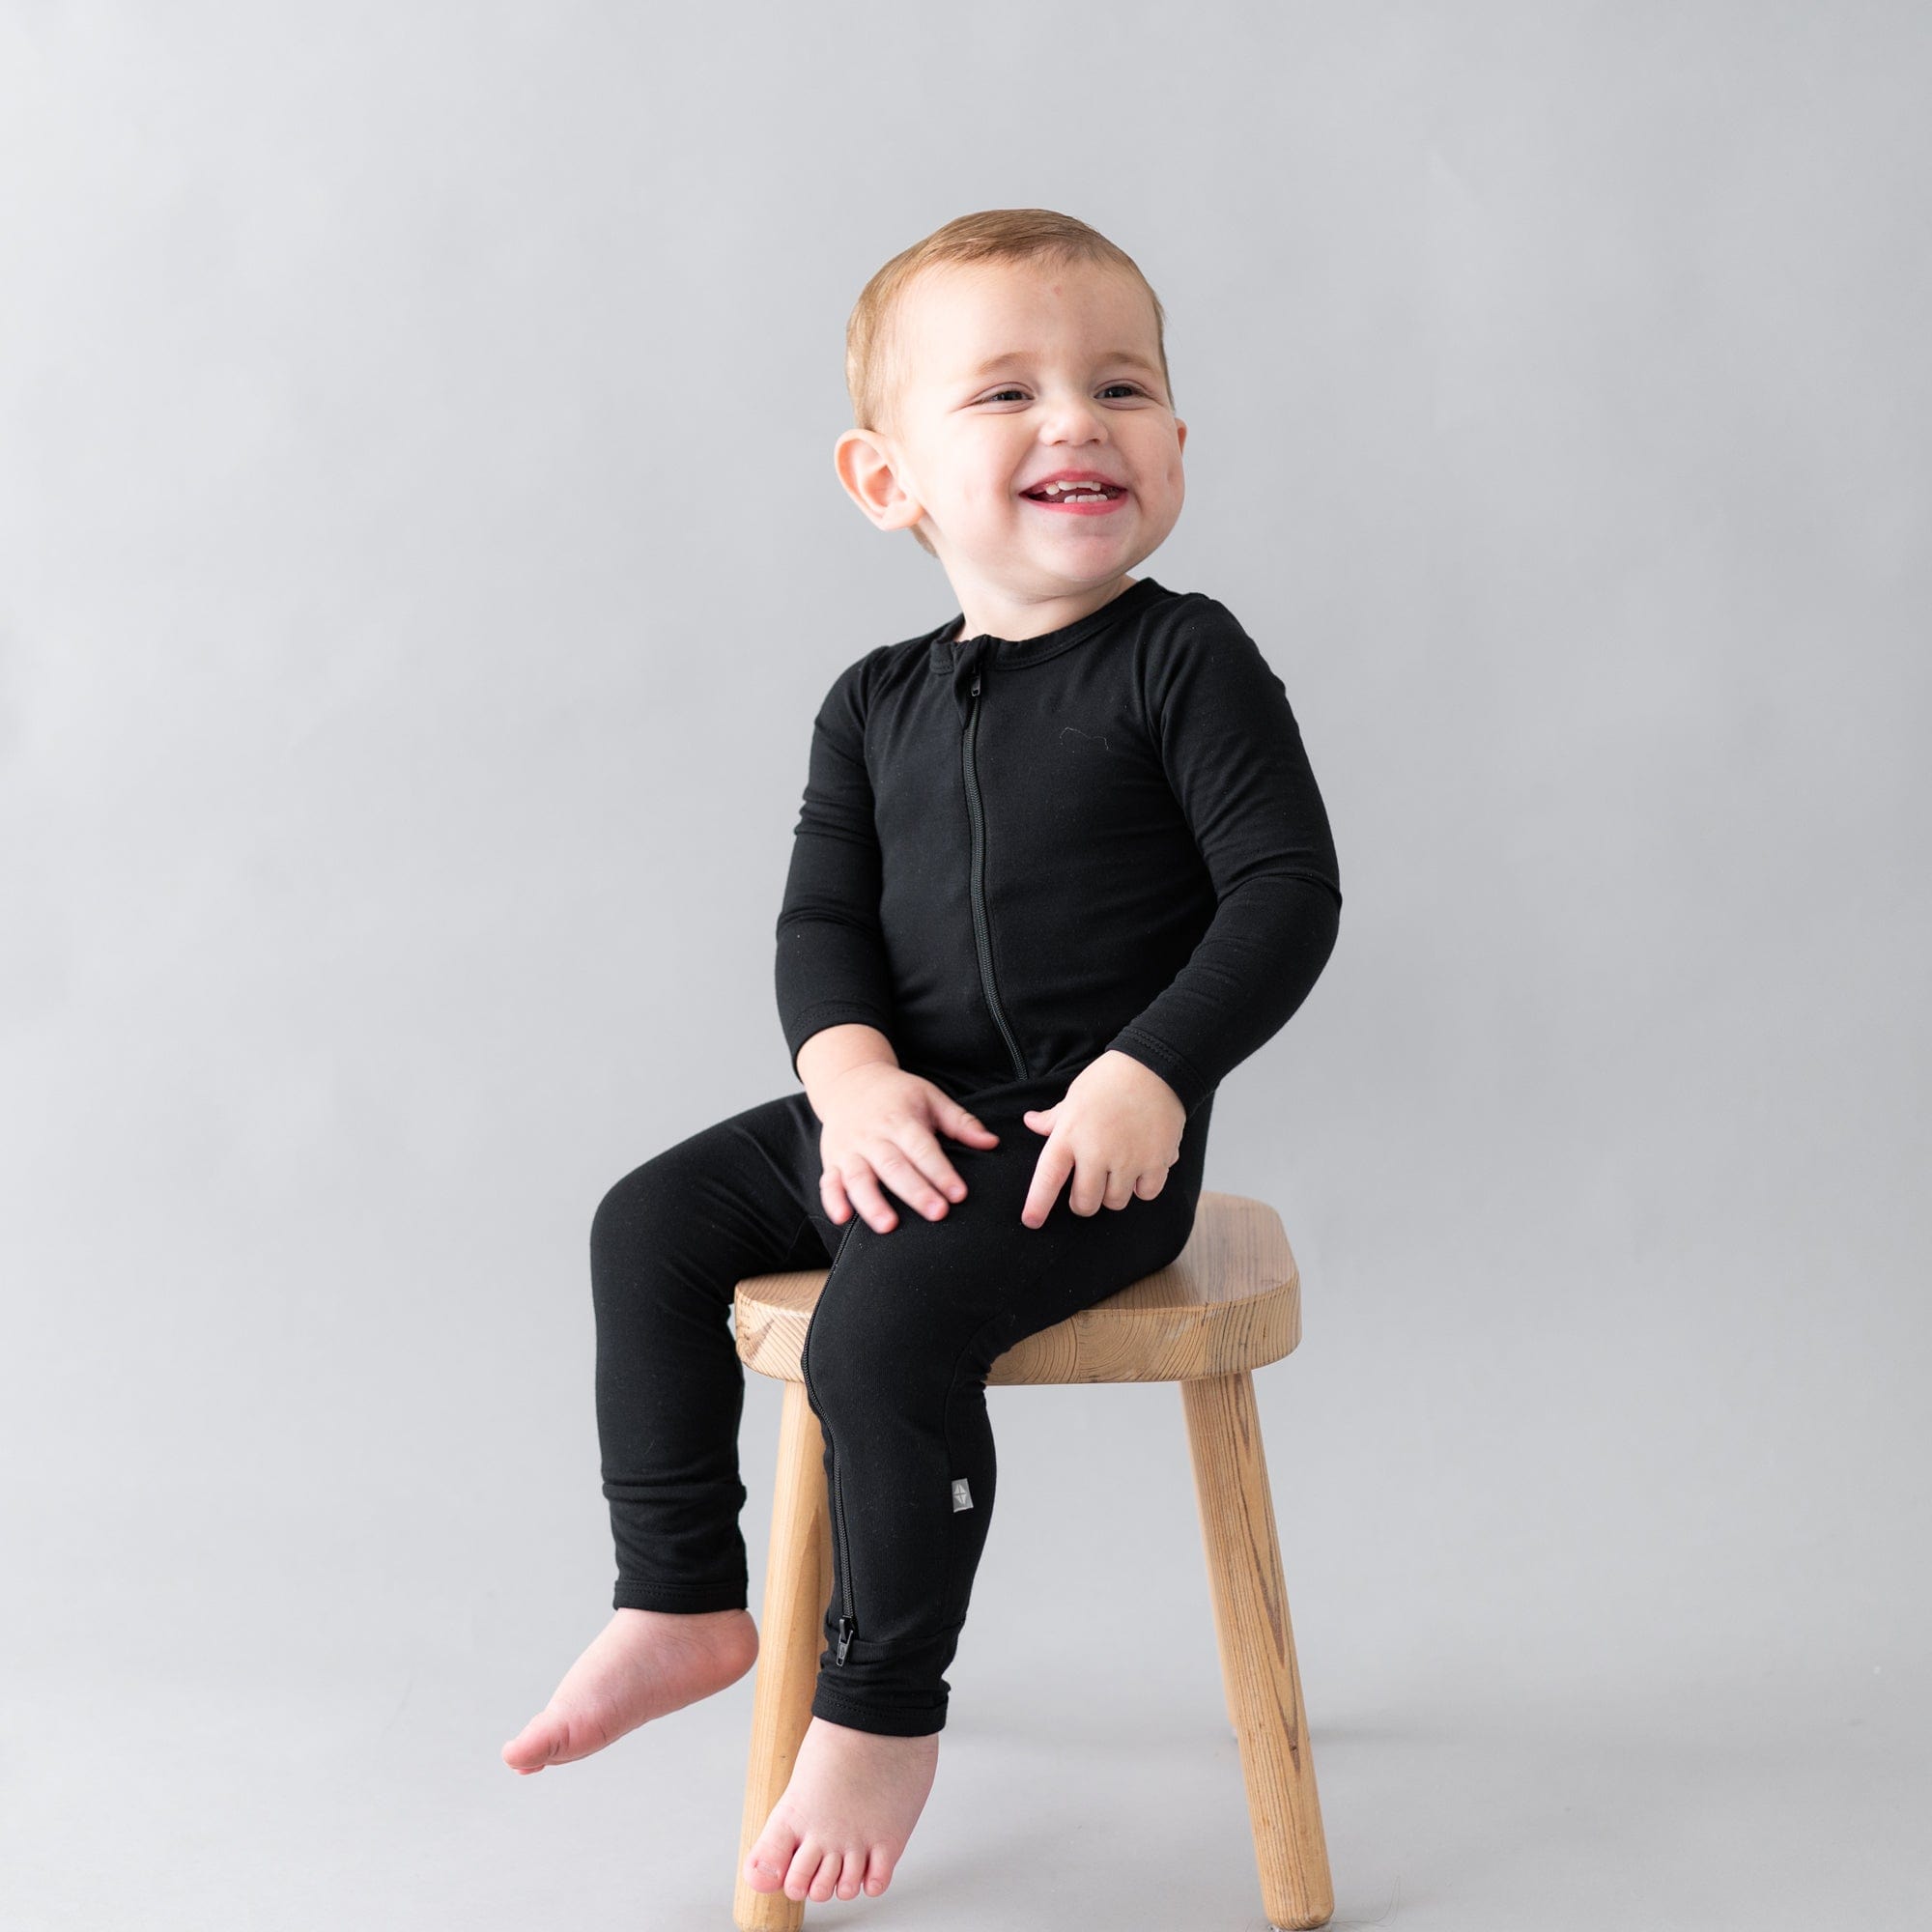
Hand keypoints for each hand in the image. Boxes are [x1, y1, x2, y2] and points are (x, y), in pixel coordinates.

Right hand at [814, 1062, 1001, 1233]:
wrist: (850, 1081)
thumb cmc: (897, 1094)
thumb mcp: (931, 1097)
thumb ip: (960, 1122)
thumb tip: (992, 1143)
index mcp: (900, 1119)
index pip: (922, 1148)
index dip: (940, 1172)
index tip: (959, 1194)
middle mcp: (873, 1135)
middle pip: (893, 1166)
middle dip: (915, 1191)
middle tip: (937, 1213)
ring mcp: (849, 1149)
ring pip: (859, 1178)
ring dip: (872, 1203)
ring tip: (889, 1226)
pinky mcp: (832, 1161)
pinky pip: (829, 1182)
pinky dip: (833, 1200)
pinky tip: (842, 1219)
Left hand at [1017, 1051, 1185, 1228]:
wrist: (1156, 1066)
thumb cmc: (1110, 1079)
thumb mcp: (1074, 1096)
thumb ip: (1054, 1118)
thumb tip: (1030, 1122)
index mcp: (1070, 1135)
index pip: (1047, 1179)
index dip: (1037, 1205)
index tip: (1031, 1221)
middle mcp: (1096, 1152)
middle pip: (1084, 1203)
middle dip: (1083, 1202)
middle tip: (1089, 1188)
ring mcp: (1128, 1159)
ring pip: (1115, 1202)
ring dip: (1113, 1194)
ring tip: (1117, 1172)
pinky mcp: (1156, 1161)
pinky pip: (1146, 1194)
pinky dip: (1142, 1187)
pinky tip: (1141, 1169)